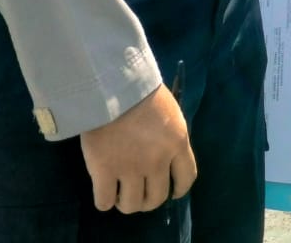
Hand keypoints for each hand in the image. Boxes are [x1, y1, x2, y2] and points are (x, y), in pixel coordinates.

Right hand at [79, 84, 195, 213]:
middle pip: (157, 198)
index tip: (171, 192)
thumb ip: (171, 140)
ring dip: (126, 203)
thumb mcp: (170, 114)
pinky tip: (103, 191)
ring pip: (132, 205)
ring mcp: (130, 168)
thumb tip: (166, 161)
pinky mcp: (104, 171)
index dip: (178, 190)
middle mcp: (157, 161)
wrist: (113, 85)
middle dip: (148, 200)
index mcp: (177, 144)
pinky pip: (104, 202)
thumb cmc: (142, 93)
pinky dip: (104, 201)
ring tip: (119, 192)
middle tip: (138, 191)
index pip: (187, 179)